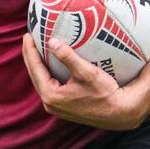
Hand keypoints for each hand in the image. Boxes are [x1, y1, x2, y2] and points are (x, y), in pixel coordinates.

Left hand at [20, 34, 145, 129]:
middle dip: (31, 56)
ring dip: (38, 64)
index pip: (35, 68)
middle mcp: (50, 103)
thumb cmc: (105, 93)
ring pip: (41, 80)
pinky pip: (49, 85)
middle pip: (35, 74)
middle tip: (29, 37)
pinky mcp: (63, 106)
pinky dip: (47, 73)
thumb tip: (52, 41)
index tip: (28, 35)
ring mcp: (56, 106)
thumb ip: (68, 57)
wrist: (121, 113)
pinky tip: (49, 63)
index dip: (30, 50)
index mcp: (51, 95)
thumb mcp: (86, 73)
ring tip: (36, 47)